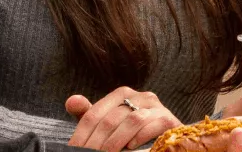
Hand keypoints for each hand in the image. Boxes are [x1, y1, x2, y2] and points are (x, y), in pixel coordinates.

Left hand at [66, 87, 181, 151]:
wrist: (162, 138)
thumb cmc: (128, 132)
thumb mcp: (106, 125)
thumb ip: (88, 115)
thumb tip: (71, 101)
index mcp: (123, 94)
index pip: (94, 114)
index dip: (82, 135)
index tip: (74, 150)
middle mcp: (141, 96)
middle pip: (111, 119)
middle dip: (98, 142)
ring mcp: (157, 107)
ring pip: (133, 120)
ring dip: (117, 140)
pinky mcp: (169, 119)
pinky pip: (154, 125)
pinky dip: (140, 137)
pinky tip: (131, 147)